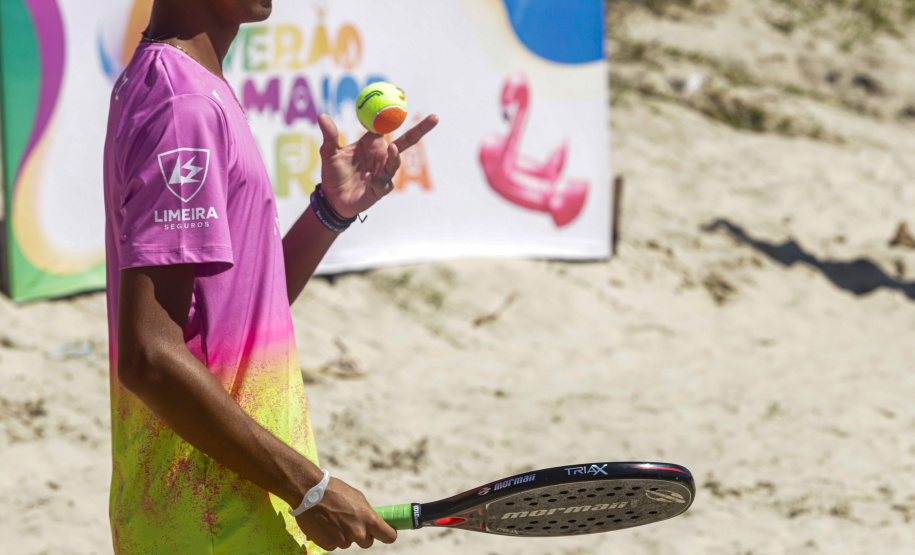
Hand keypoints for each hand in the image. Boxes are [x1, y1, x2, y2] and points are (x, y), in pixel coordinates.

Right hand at [294, 476, 396, 550]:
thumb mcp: (358, 497)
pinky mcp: (329, 545)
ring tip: (334, 519)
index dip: (387, 534)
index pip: (389, 536)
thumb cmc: (335, 491)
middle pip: (367, 542)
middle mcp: (358, 533)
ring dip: (345, 535)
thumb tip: (373, 522)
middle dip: (362, 535)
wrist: (309, 493)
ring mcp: (343, 541)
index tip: (385, 533)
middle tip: (351, 522)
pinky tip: (326, 524)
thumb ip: (367, 513)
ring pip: (349, 542)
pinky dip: (332, 537)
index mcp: (369, 519)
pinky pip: (335, 544)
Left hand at [317, 112, 438, 218]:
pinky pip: (382, 184)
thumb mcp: (329, 152)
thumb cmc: (334, 174)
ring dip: (394, 156)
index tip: (402, 91)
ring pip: (395, 162)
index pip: (387, 123)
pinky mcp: (380, 190)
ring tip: (391, 148)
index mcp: (372, 143)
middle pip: (405, 141)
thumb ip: (330, 136)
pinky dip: (374, 180)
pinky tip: (365, 177)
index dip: (396, 108)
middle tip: (435, 117)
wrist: (332, 199)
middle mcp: (382, 156)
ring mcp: (383, 173)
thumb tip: (322, 116)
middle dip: (421, 129)